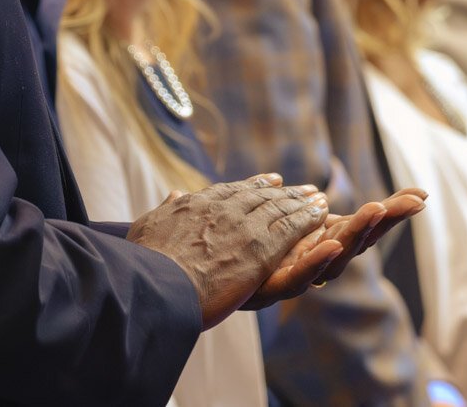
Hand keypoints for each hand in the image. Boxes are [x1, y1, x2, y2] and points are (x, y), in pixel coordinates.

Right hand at [127, 174, 332, 328]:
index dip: (254, 186)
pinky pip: (291, 228)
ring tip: (320, 199)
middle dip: (286, 193)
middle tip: (306, 189)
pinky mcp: (261, 250)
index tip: (271, 181)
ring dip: (303, 203)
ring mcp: (244, 228)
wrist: (154, 285)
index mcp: (197, 204)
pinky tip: (322, 214)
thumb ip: (165, 210)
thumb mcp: (147, 227)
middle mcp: (224, 209)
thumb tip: (173, 193)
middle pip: (261, 196)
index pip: (232, 191)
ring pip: (280, 209)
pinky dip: (308, 218)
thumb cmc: (144, 264)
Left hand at [244, 188, 427, 308]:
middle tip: (411, 203)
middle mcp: (314, 262)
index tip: (421, 196)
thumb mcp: (278, 214)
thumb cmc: (243, 246)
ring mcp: (296, 275)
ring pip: (334, 259)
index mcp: (321, 242)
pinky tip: (329, 242)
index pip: (364, 225)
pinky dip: (316, 262)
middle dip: (384, 222)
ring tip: (376, 210)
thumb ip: (303, 201)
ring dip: (356, 234)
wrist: (202, 275)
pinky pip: (297, 279)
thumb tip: (321, 192)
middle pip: (358, 242)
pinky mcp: (271, 288)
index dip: (393, 211)